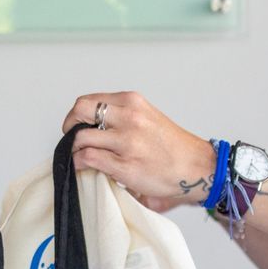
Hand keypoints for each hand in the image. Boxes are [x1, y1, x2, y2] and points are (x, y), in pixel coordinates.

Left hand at [65, 93, 218, 204]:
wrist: (197, 167)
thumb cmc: (173, 147)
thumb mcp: (147, 117)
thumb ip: (122, 116)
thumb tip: (91, 125)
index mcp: (133, 102)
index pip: (89, 100)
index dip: (77, 115)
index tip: (78, 125)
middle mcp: (129, 118)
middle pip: (80, 111)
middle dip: (70, 126)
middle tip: (73, 139)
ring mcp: (127, 142)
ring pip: (80, 138)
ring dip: (75, 149)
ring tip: (82, 157)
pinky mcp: (125, 166)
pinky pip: (88, 159)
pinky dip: (80, 163)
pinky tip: (86, 168)